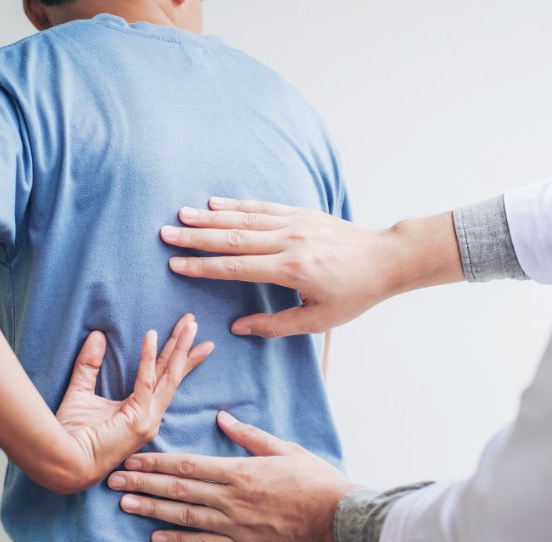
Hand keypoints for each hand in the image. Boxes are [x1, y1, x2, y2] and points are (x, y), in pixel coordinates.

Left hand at [54, 314, 213, 492]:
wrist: (62, 463)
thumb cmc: (69, 436)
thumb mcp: (81, 392)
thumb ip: (89, 365)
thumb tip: (97, 335)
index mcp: (141, 413)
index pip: (164, 378)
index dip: (177, 357)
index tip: (188, 336)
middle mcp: (150, 416)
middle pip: (173, 374)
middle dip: (185, 346)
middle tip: (194, 322)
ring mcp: (148, 419)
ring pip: (169, 376)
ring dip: (179, 347)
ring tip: (189, 324)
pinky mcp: (138, 419)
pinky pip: (146, 381)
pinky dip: (148, 357)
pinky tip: (151, 335)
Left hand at [107, 411, 358, 541]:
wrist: (338, 521)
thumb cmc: (316, 481)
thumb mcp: (285, 449)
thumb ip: (250, 436)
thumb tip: (223, 418)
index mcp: (240, 471)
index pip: (188, 466)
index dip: (157, 463)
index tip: (133, 459)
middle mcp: (231, 499)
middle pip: (178, 490)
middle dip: (143, 484)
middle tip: (114, 481)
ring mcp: (234, 526)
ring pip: (184, 517)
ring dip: (152, 511)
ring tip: (125, 505)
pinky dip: (178, 541)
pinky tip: (156, 538)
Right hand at [160, 197, 463, 337]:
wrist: (385, 259)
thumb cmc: (354, 294)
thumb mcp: (318, 320)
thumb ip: (276, 325)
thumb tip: (238, 328)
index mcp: (293, 270)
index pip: (238, 268)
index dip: (205, 267)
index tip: (176, 265)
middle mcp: (291, 241)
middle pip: (234, 238)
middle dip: (197, 237)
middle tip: (166, 234)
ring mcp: (296, 223)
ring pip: (245, 218)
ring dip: (211, 217)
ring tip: (181, 215)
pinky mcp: (302, 212)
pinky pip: (264, 207)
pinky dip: (238, 205)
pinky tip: (215, 203)